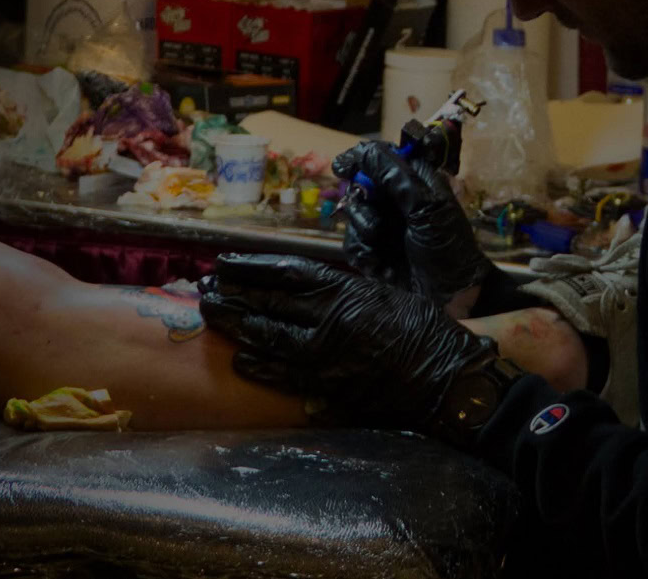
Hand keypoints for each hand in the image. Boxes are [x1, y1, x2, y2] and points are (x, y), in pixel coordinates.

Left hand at [198, 253, 496, 430]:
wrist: (442, 375)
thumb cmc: (424, 329)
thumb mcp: (386, 293)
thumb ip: (348, 290)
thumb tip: (314, 288)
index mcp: (345, 290)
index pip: (285, 273)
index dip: (250, 267)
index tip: (225, 263)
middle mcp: (328, 320)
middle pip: (266, 302)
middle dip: (232, 294)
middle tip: (205, 288)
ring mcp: (323, 355)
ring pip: (265, 335)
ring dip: (234, 325)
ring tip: (211, 315)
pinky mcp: (324, 386)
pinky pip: (280, 373)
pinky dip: (256, 364)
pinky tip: (238, 358)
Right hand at [333, 141, 496, 305]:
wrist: (451, 292)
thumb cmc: (448, 245)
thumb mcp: (427, 207)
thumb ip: (396, 177)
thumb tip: (365, 151)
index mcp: (413, 181)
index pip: (380, 157)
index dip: (360, 158)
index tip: (344, 167)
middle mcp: (395, 199)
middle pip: (359, 185)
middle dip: (361, 201)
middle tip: (372, 217)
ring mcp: (382, 225)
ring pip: (352, 215)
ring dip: (365, 229)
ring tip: (383, 242)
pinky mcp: (372, 250)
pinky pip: (351, 243)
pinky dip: (363, 252)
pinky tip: (381, 264)